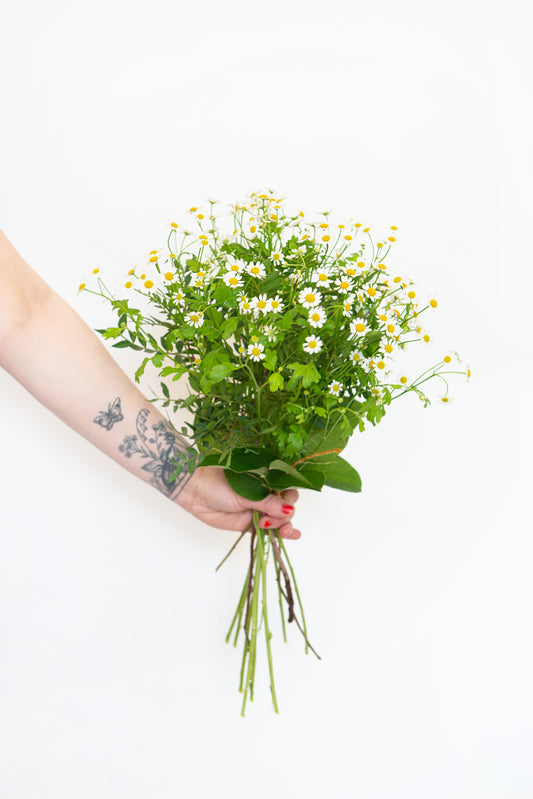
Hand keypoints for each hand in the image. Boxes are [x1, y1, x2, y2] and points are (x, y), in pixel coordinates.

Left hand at [175, 465, 301, 538]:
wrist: (196, 491)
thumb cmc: (219, 482)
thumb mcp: (246, 492)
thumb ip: (268, 502)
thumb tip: (290, 510)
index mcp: (266, 480)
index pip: (288, 489)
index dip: (290, 499)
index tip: (286, 505)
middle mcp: (265, 494)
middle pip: (286, 507)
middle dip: (284, 516)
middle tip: (268, 519)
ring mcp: (258, 509)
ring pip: (279, 520)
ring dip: (284, 526)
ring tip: (278, 530)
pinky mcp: (250, 524)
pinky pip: (268, 530)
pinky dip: (280, 533)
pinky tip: (293, 535)